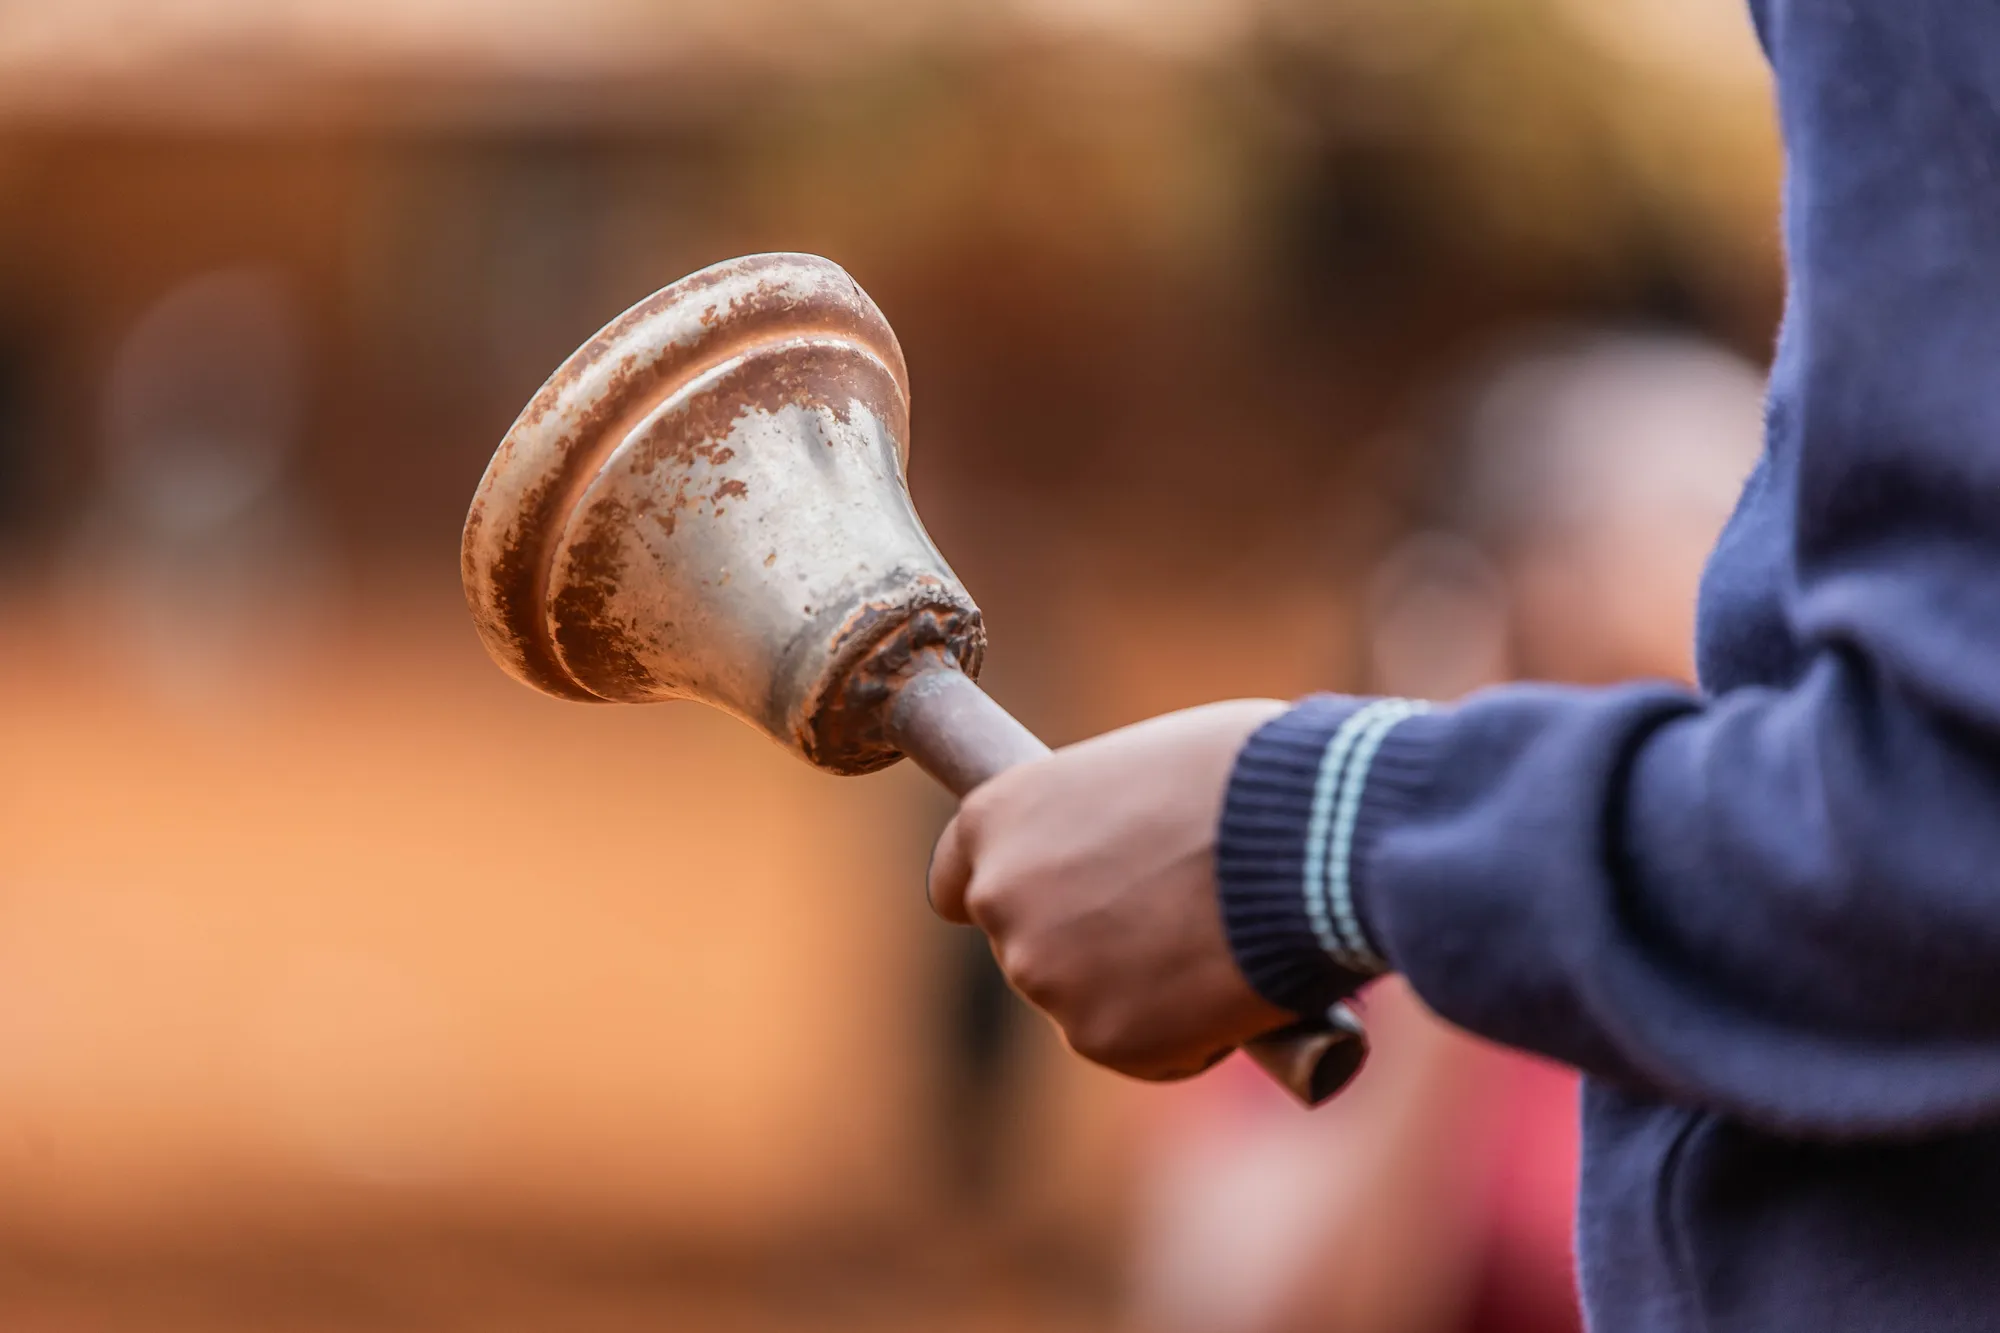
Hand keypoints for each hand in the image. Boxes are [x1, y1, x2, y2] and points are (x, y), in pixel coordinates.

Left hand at [928, 700, 1297, 1081]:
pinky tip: (1232, 985)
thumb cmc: (1249, 778)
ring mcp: (1047, 977)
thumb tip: (1128, 863)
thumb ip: (1106, 825)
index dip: (1014, 892)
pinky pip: (1145, 1052)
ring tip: (1220, 940)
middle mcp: (1001, 899)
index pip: (956, 880)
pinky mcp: (1103, 1040)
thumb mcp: (1149, 770)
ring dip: (1143, 989)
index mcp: (998, 818)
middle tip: (1178, 918)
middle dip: (1092, 942)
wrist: (1315, 837)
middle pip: (1032, 946)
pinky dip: (1188, 1035)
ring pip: (1089, 1002)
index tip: (1046, 901)